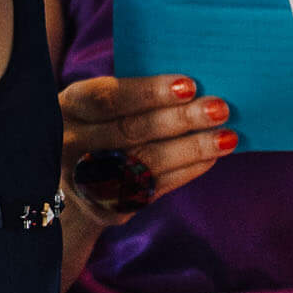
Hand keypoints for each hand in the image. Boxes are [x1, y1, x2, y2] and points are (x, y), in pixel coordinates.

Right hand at [59, 73, 235, 224]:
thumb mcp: (92, 107)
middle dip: (180, 119)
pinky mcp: (106, 207)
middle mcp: (68, 145)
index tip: (189, 85)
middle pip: (131, 131)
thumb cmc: (93, 128)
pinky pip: (154, 188)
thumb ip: (128, 97)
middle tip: (219, 108)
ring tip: (227, 136)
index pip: (107, 98)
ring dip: (192, 148)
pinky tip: (210, 158)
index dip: (148, 92)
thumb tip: (189, 87)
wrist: (65, 182)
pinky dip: (186, 171)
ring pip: (146, 163)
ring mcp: (85, 181)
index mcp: (65, 109)